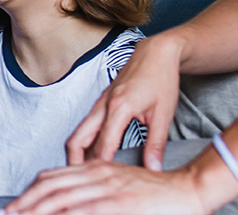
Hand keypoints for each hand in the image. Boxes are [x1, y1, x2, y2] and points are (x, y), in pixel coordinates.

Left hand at [2, 161, 207, 214]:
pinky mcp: (119, 203)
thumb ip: (94, 193)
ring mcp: (107, 188)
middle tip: (6, 214)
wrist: (189, 189)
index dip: (30, 192)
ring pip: (61, 198)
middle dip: (24, 203)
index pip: (52, 177)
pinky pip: (84, 210)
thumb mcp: (119, 186)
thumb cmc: (158, 193)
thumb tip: (71, 206)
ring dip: (37, 210)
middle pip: (50, 187)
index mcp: (96, 167)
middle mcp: (97, 174)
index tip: (14, 205)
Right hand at [66, 35, 183, 169]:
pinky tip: (93, 152)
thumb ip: (156, 144)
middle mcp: (103, 106)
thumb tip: (152, 169)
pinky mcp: (102, 102)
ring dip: (78, 151)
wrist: (157, 53)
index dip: (99, 167)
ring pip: (79, 131)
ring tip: (84, 172)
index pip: (102, 146)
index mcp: (118, 109)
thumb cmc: (161, 79)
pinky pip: (86, 125)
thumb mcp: (163, 114)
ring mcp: (100, 103)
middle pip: (77, 139)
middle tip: (79, 181)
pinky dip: (85, 141)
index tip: (97, 184)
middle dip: (74, 161)